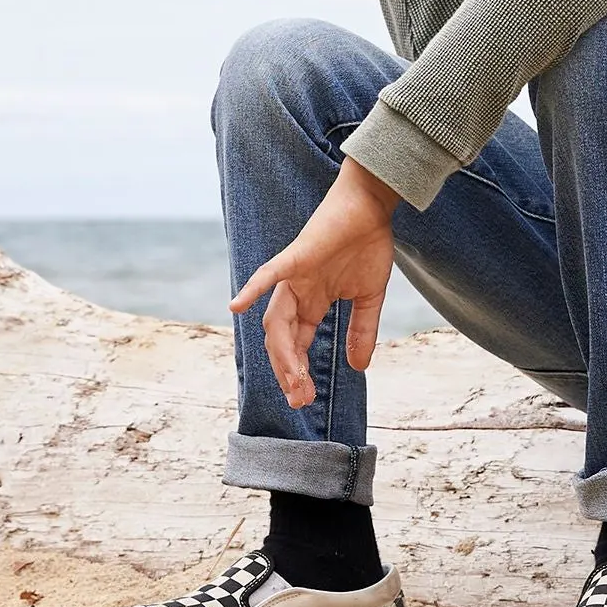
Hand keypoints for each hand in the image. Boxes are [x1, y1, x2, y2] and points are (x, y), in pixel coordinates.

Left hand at [229, 158, 401, 406]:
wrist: (370, 207)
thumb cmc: (367, 246)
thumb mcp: (369, 299)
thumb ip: (361, 332)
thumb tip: (359, 368)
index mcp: (312, 303)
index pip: (298, 345)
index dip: (298, 372)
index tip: (305, 399)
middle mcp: (296, 293)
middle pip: (282, 340)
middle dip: (288, 371)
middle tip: (299, 400)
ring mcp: (293, 276)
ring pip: (276, 320)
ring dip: (282, 352)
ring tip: (292, 379)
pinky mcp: (296, 256)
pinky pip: (270, 274)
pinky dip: (252, 288)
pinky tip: (236, 306)